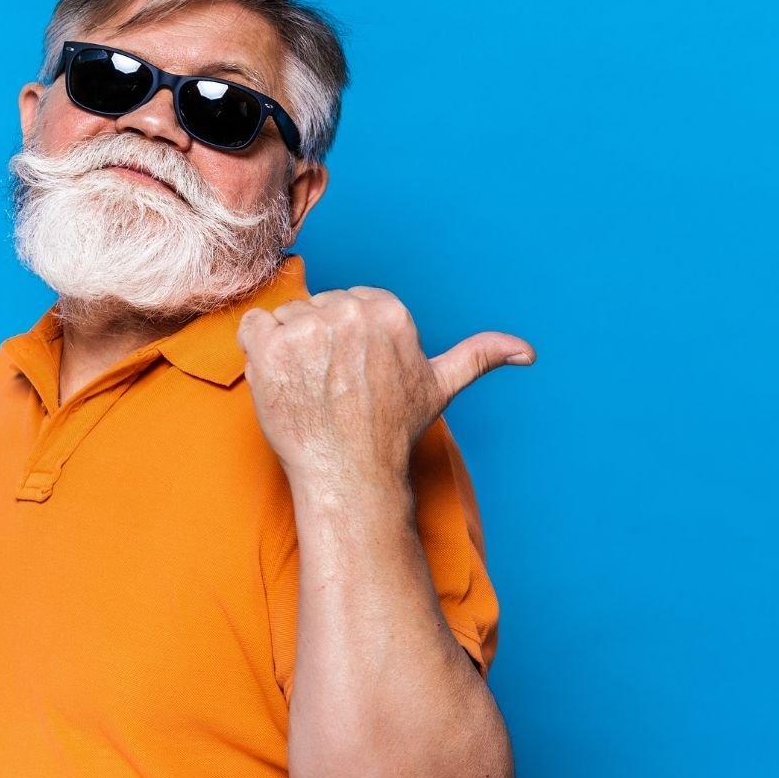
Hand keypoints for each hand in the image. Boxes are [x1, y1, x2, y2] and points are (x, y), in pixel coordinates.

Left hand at [236, 286, 535, 484]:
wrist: (349, 475)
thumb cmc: (390, 432)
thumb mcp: (439, 387)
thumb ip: (479, 356)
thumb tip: (527, 352)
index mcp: (388, 310)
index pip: (348, 301)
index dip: (345, 339)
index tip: (353, 373)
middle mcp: (350, 312)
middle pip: (315, 307)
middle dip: (318, 342)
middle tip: (332, 386)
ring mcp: (308, 329)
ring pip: (285, 317)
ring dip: (287, 350)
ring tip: (309, 388)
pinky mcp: (271, 347)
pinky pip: (251, 326)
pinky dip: (256, 351)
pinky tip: (281, 381)